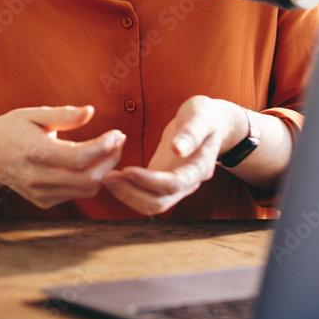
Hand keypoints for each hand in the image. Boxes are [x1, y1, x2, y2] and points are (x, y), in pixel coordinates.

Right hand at [0, 105, 125, 208]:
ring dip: (104, 171)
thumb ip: (64, 115)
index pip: (79, 158)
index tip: (118, 133)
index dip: (105, 147)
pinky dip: (91, 180)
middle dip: (110, 160)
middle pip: (87, 179)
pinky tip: (93, 162)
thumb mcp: (34, 114)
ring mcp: (40, 193)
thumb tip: (90, 111)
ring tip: (110, 150)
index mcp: (35, 152)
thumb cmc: (12, 129)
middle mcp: (37, 178)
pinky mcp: (43, 201)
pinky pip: (76, 194)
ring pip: (86, 190)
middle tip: (118, 141)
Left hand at [103, 96, 235, 215]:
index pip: (173, 184)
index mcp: (198, 169)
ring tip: (106, 178)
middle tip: (108, 177)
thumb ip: (191, 133)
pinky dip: (129, 189)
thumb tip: (179, 149)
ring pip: (151, 202)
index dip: (149, 181)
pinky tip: (113, 176)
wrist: (211, 122)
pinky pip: (146, 193)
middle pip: (159, 201)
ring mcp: (175, 184)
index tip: (127, 170)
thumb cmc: (206, 116)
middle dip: (132, 193)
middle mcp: (188, 183)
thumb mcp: (201, 116)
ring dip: (127, 195)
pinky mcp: (163, 178)